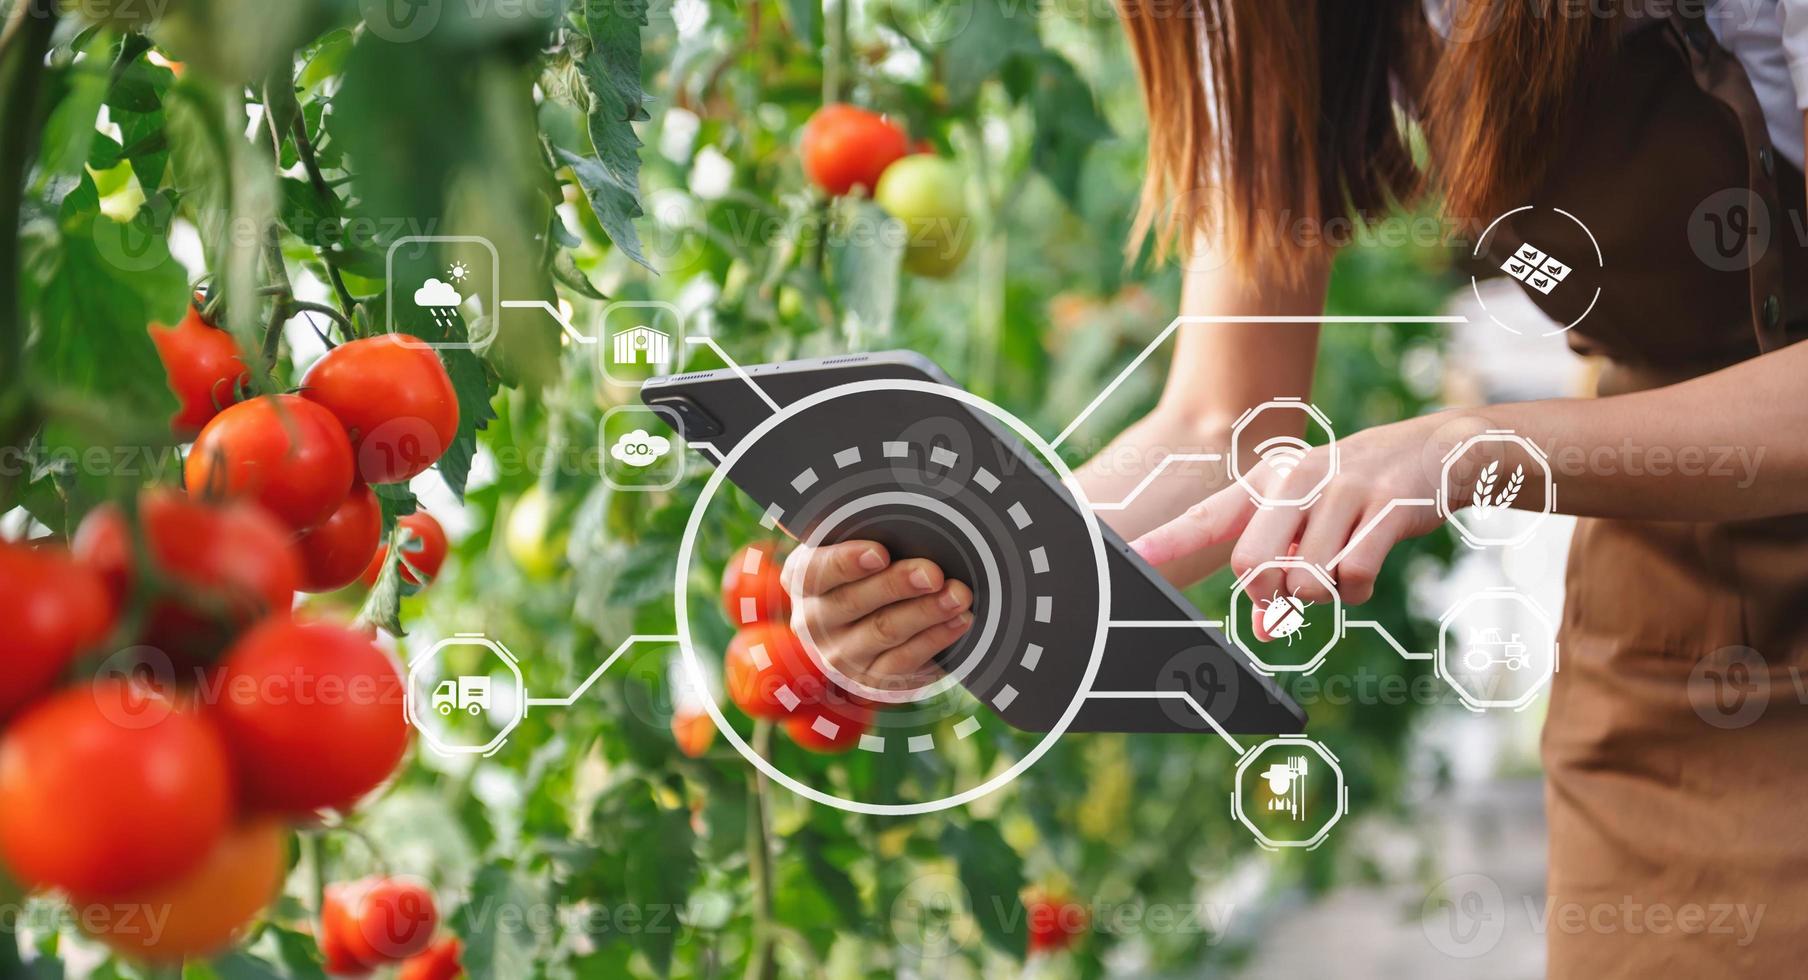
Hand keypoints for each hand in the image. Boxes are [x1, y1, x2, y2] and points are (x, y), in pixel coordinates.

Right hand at [782, 541, 974, 693]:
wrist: (857, 631)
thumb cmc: (861, 572)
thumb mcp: (849, 549)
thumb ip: (859, 531)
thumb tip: (888, 516)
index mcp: (802, 579)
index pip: (817, 571)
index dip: (847, 562)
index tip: (880, 553)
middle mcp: (814, 621)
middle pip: (854, 602)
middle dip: (897, 585)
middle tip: (933, 573)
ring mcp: (842, 655)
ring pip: (885, 631)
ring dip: (927, 612)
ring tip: (959, 595)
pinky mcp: (873, 679)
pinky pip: (904, 660)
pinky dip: (936, 638)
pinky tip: (959, 621)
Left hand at [1132, 413, 1482, 633]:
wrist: (1434, 451)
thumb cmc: (1355, 494)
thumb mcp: (1309, 521)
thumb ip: (1278, 569)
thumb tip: (1261, 629)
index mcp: (1266, 482)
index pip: (1207, 518)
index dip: (1166, 543)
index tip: (1129, 559)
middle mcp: (1296, 480)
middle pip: (1252, 566)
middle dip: (1269, 592)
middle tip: (1292, 586)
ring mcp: (1342, 491)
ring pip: (1305, 581)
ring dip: (1322, 593)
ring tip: (1339, 565)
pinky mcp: (1385, 509)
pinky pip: (1353, 579)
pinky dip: (1357, 591)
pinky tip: (1365, 568)